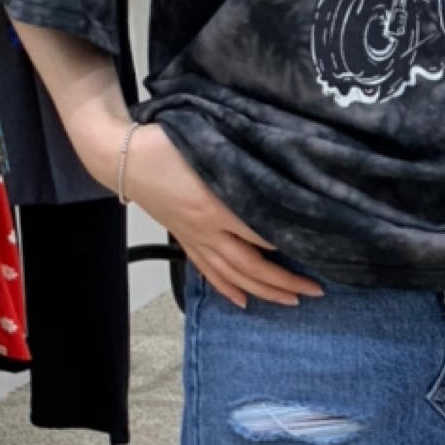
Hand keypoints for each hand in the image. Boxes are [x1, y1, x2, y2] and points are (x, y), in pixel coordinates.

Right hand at [123, 126, 322, 307]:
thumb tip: (278, 172)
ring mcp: (194, 238)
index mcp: (214, 203)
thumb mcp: (208, 146)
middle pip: (251, 265)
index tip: (320, 250)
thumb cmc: (167, 142)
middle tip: (315, 290)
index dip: (290, 244)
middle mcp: (206, 228)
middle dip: (285, 281)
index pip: (260, 233)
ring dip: (263, 291)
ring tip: (291, 300)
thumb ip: (241, 163)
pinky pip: (208, 272)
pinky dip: (227, 289)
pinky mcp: (184, 240)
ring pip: (232, 275)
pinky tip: (244, 302)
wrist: (123, 158)